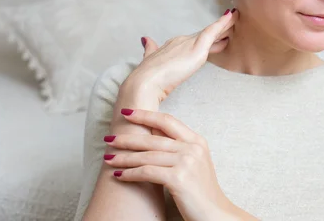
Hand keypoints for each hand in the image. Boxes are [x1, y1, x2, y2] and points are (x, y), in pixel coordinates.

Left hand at [104, 109, 234, 220]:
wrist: (215, 214)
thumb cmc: (201, 191)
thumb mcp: (194, 162)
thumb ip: (178, 148)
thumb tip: (151, 136)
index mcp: (196, 141)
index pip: (167, 121)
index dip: (145, 115)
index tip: (127, 113)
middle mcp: (192, 148)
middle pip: (153, 138)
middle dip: (127, 138)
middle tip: (109, 138)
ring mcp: (186, 162)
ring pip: (147, 156)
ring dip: (124, 158)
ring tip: (108, 159)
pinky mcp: (179, 179)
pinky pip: (147, 172)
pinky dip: (130, 173)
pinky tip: (119, 175)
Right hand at [124, 8, 237, 104]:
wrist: (145, 82)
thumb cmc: (147, 77)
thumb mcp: (149, 59)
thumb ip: (150, 49)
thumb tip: (146, 39)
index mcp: (173, 45)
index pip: (195, 41)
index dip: (207, 37)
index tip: (218, 34)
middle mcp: (182, 41)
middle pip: (205, 35)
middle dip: (219, 29)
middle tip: (232, 20)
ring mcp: (189, 43)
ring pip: (212, 32)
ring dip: (225, 25)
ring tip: (237, 16)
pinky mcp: (197, 48)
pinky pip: (213, 32)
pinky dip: (222, 24)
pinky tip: (231, 16)